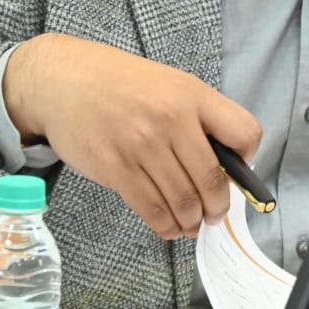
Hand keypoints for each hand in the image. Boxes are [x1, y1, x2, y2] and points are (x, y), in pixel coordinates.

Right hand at [2, 32, 261, 238]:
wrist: (62, 81)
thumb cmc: (119, 83)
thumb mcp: (169, 83)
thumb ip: (197, 115)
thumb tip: (223, 161)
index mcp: (192, 95)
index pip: (245, 133)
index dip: (246, 159)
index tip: (236, 171)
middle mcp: (171, 120)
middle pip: (213, 180)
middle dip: (218, 207)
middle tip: (214, 215)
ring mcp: (142, 146)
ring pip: (183, 201)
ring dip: (192, 221)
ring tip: (191, 224)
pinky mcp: (116, 170)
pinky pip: (151, 209)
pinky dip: (165, 226)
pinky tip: (168, 226)